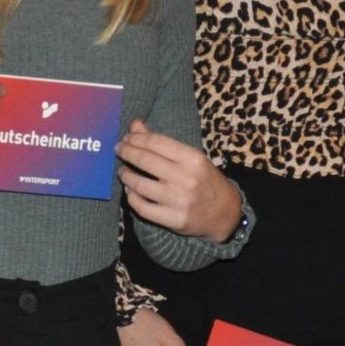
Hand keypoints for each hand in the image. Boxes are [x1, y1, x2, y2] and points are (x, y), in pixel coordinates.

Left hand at [117, 122, 244, 242]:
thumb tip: (135, 125)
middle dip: (127, 152)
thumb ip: (162, 143)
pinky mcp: (174, 220)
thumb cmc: (206, 181)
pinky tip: (130, 190)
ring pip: (140, 185)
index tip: (127, 138)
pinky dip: (132, 197)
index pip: (157, 143)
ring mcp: (179, 201)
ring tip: (122, 171)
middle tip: (119, 150)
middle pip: (146, 161)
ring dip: (126, 175)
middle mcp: (187, 179)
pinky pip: (143, 208)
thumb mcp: (191, 158)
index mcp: (194, 159)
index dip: (137, 138)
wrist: (225, 214)